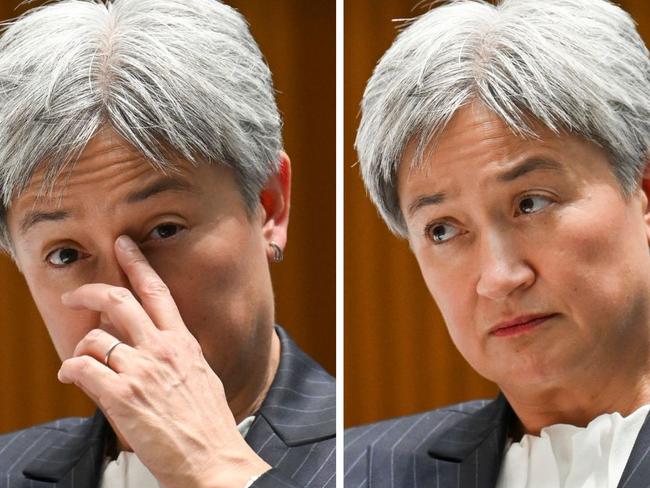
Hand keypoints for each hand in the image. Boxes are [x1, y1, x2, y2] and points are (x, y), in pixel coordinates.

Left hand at [57, 235, 270, 487]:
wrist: (214, 460)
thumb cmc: (210, 424)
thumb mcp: (202, 377)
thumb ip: (179, 356)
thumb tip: (156, 345)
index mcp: (183, 343)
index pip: (158, 292)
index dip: (137, 264)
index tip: (124, 246)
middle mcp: (162, 350)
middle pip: (119, 302)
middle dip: (90, 291)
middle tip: (74, 294)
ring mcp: (142, 372)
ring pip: (94, 338)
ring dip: (80, 348)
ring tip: (81, 361)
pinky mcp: (122, 397)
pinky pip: (81, 369)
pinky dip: (70, 370)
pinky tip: (72, 377)